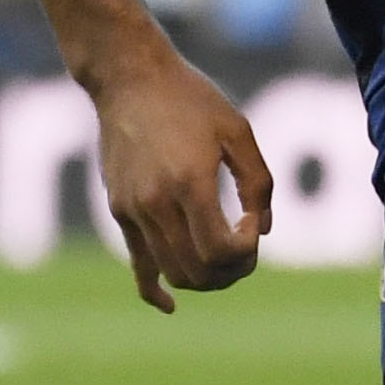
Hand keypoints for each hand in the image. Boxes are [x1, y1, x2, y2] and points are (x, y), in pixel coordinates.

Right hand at [88, 42, 272, 314]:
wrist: (129, 78)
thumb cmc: (192, 99)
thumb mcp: (239, 132)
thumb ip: (258, 183)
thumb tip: (263, 232)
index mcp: (190, 182)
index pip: (221, 250)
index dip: (247, 251)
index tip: (251, 223)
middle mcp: (156, 203)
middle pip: (199, 271)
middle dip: (232, 271)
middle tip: (247, 250)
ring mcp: (134, 210)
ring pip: (173, 273)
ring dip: (206, 279)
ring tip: (226, 260)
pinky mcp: (120, 211)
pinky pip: (137, 265)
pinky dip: (155, 290)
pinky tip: (171, 306)